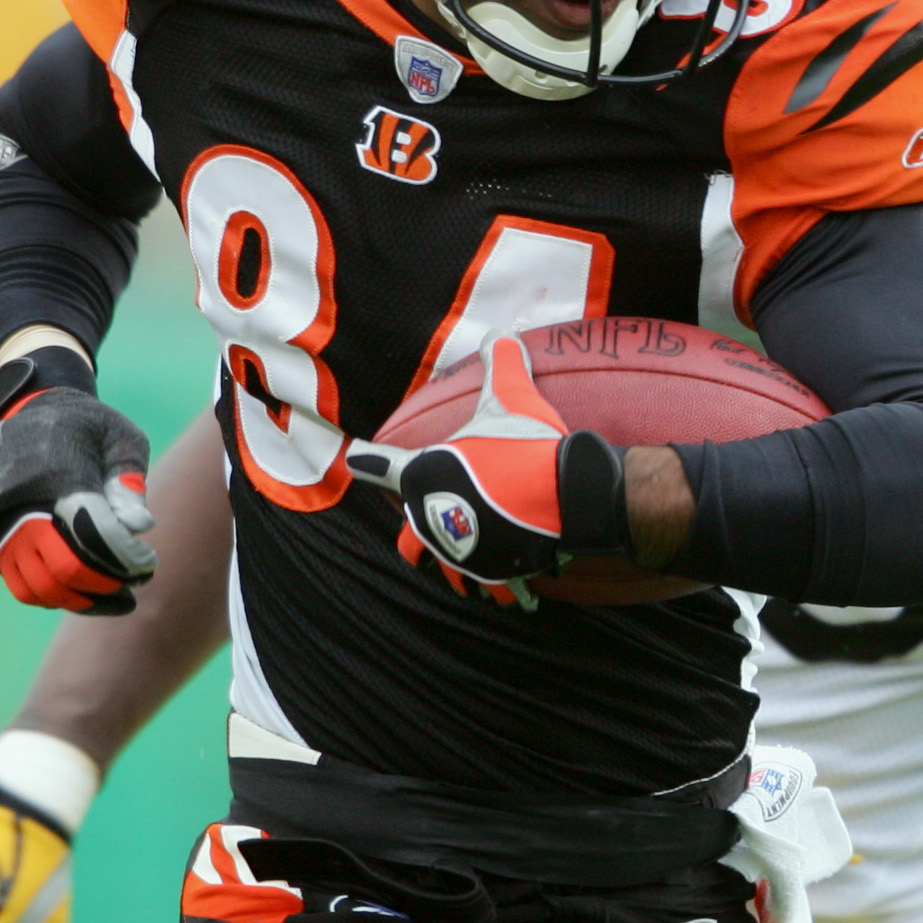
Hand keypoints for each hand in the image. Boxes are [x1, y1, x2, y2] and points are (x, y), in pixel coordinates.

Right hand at [0, 388, 154, 613]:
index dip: (126, 556)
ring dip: (84, 599)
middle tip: (136, 581)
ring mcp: (0, 525)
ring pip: (42, 587)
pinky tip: (85, 592)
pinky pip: (22, 586)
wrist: (23, 413)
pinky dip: (56, 597)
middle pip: (66, 568)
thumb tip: (140, 526)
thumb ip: (129, 480)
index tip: (149, 560)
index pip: (94, 532)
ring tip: (117, 595)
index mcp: (56, 473)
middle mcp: (20, 503)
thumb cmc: (83, 425)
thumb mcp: (118, 435)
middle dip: (107, 581)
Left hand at [345, 335, 626, 608]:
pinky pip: (490, 588)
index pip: (380, 465)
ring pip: (444, 569)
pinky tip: (510, 590)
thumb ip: (502, 362)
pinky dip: (499, 588)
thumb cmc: (529, 446)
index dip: (367, 460)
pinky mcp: (492, 574)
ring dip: (453, 568)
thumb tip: (502, 332)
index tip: (356, 458)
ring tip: (466, 570)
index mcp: (424, 476)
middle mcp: (433, 519)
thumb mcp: (513, 396)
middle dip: (413, 541)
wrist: (567, 494)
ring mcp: (460, 552)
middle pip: (407, 542)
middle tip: (422, 536)